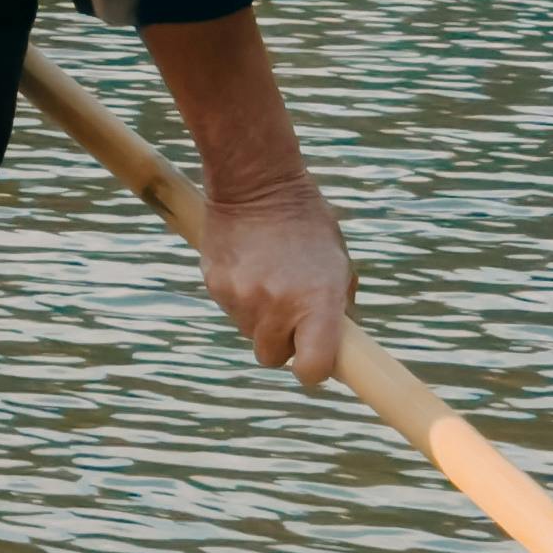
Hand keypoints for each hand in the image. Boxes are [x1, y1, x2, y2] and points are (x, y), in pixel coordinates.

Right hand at [198, 178, 353, 383]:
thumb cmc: (307, 224)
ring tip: (269, 277)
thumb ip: (336, 308)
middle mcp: (278, 304)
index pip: (312, 369)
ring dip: (261, 317)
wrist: (256, 183)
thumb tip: (335, 346)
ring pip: (250, 332)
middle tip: (290, 310)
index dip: (314, 369)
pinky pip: (231, 309)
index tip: (314, 359)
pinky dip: (241, 297)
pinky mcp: (215, 286)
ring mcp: (242, 297)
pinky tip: (250, 267)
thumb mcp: (336, 263)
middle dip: (282, 342)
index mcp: (316, 300)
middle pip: (272, 357)